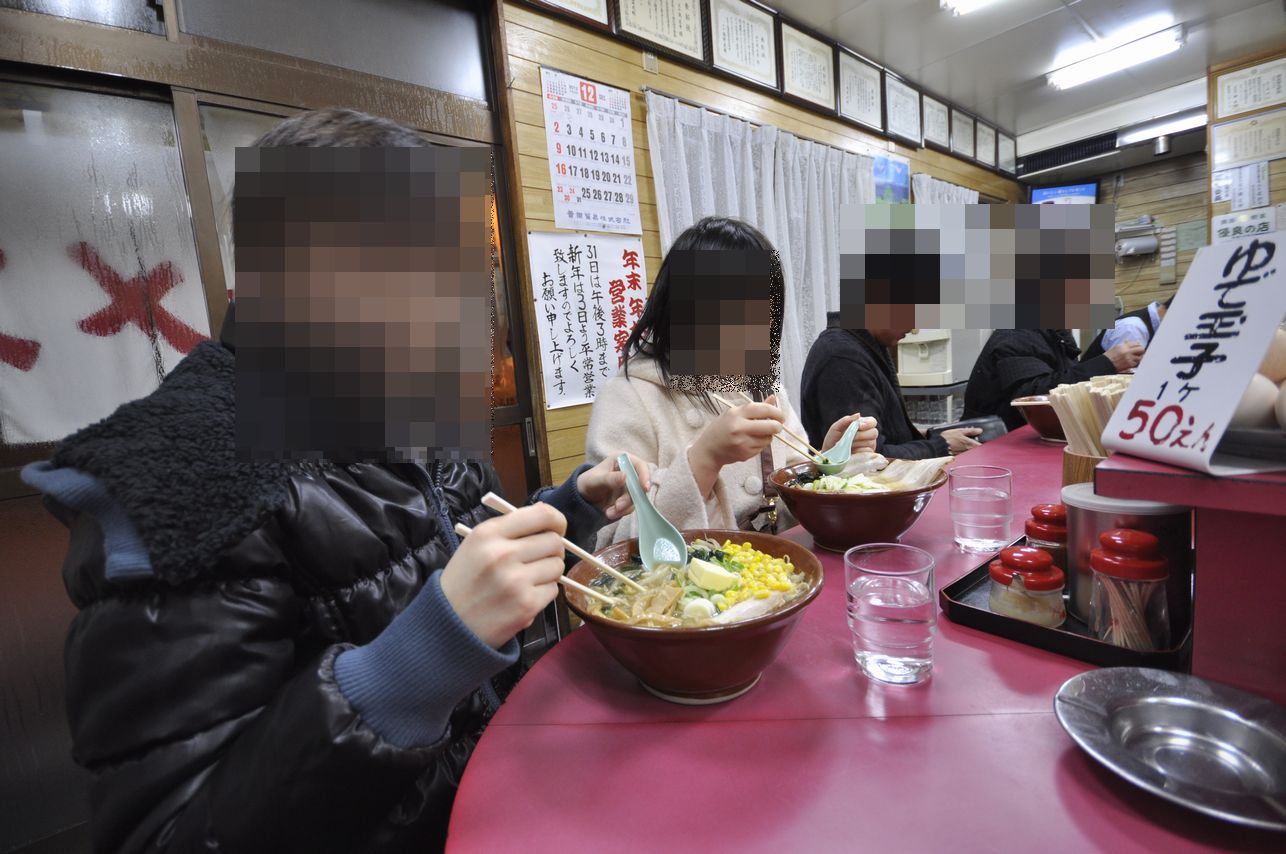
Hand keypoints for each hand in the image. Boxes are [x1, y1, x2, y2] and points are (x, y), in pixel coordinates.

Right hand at [439, 504, 567, 648]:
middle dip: (552, 550)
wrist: (449, 624)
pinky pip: (553, 590)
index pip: (542, 515)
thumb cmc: (464, 581)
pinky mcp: (526, 605)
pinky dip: (544, 592)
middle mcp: (503, 554)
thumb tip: (547, 516)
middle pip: (554, 542)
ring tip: (528, 579)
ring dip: (549, 572)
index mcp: (488, 533)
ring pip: (557, 566)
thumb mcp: (476, 544)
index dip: (557, 521)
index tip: (556, 529)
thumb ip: (510, 528)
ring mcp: (516, 581)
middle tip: (539, 558)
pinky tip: (524, 595)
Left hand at [576, 453, 652, 520]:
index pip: (639, 466)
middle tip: (617, 506)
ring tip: (609, 512)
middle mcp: (628, 472)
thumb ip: (609, 479)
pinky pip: (630, 507)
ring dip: (624, 507)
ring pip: (636, 498)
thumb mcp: (595, 481)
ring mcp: (630, 486)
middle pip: (639, 485)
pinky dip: (621, 512)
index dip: (644, 476)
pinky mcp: (628, 498)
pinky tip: (609, 513)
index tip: (644, 488)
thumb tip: (625, 476)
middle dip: (630, 498)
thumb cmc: (588, 483)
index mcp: (622, 460)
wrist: (583, 497)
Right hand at [691, 395, 784, 468]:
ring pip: (768, 438)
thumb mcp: (734, 414)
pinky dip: (761, 445)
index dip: (776, 411)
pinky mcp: (745, 454)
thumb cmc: (722, 428)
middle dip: (778, 426)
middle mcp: (739, 428)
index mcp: (736, 414)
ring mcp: (742, 442)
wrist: (708, 450)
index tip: (780, 415)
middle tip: (778, 426)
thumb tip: (773, 399)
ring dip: (768, 436)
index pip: (763, 409)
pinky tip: (750, 442)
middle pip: (770, 426)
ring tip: (758, 434)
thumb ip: (755, 408)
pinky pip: (762, 448)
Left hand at [822, 413, 878, 454]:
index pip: (872, 422)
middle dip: (861, 435)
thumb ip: (845, 420)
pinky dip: (857, 451)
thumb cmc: (832, 441)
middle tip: (851, 438)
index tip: (859, 426)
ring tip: (847, 445)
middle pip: (874, 432)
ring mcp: (869, 446)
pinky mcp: (867, 456)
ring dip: (857, 443)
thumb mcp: (836, 428)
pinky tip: (851, 452)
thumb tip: (858, 414)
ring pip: (871, 442)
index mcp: (862, 426)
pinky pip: (867, 452)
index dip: (868, 423)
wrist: (828, 456)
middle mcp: (868, 436)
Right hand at [942, 427, 982, 453]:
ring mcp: (962, 454)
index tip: (982, 441)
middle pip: (975, 449)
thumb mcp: (960, 431)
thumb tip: (979, 430)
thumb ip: (971, 431)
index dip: (982, 443)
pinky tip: (957, 447)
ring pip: (969, 451)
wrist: (937, 445)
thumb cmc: (947, 438)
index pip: (980, 446)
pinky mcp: (957, 456)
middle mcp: (967, 450)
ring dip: (968, 448)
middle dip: (974, 445)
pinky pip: (963, 453)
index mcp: (969, 444)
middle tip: (971, 440)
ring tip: (962, 443)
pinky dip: (962, 450)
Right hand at [1105, 341, 1143, 371]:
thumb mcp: (1116, 348)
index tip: (1138, 346)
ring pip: (1140, 357)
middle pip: (1141, 349)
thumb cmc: (1109, 357)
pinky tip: (1130, 362)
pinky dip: (1134, 363)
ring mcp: (1129, 358)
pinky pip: (1136, 363)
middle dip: (1141, 351)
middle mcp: (1127, 351)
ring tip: (1134, 358)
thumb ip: (1125, 345)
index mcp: (1123, 346)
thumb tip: (1131, 342)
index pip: (1136, 343)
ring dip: (1138, 357)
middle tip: (1139, 352)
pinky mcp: (1129, 365)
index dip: (1138, 345)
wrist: (1105, 365)